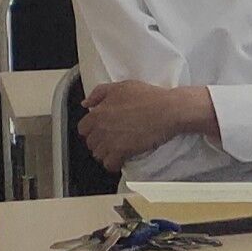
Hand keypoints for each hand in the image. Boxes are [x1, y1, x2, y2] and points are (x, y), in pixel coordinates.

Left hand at [77, 80, 213, 170]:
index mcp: (98, 112)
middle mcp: (100, 128)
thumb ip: (100, 93)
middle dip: (100, 142)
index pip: (83, 128)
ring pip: (98, 154)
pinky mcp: (122, 152)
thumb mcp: (122, 86)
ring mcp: (110, 141)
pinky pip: (110, 164)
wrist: (168, 110)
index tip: (102, 129)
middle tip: (113, 138)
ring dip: (107, 153)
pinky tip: (122, 158)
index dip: (92, 129)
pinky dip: (114, 163)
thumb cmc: (149, 96)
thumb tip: (86, 103)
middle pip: (90, 143)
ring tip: (118, 148)